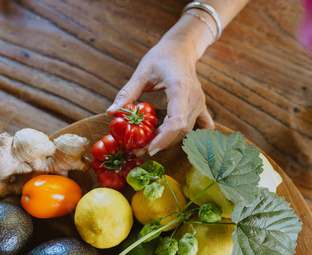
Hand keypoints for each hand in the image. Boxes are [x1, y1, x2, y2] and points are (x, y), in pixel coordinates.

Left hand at [106, 36, 214, 155]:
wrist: (181, 48)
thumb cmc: (160, 57)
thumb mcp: (141, 72)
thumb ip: (127, 93)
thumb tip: (110, 113)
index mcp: (180, 88)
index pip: (177, 120)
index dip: (164, 138)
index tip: (150, 149)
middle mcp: (194, 98)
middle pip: (181, 129)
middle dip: (161, 142)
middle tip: (140, 149)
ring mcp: (199, 103)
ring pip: (188, 130)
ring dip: (169, 139)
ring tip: (148, 143)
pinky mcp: (200, 106)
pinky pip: (200, 126)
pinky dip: (188, 135)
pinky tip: (174, 139)